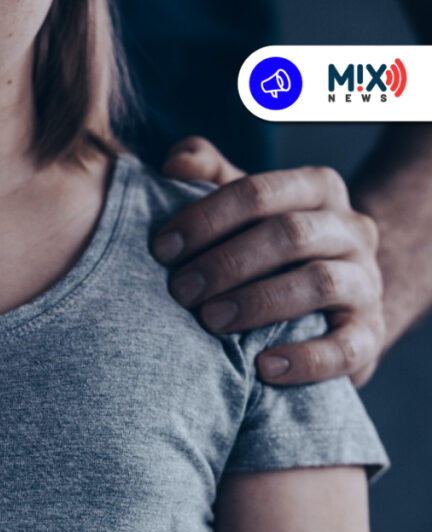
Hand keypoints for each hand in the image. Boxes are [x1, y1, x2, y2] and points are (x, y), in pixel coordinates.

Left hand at [153, 137, 384, 386]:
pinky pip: (347, 347)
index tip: (161, 248)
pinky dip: (306, 359)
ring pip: (319, 283)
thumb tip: (176, 162)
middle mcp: (350, 229)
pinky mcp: (369, 334)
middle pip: (289, 235)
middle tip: (180, 291)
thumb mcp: (241, 204)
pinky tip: (263, 368)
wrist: (330, 300)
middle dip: (226, 262)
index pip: (259, 192)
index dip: (206, 218)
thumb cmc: (266, 244)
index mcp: (316, 189)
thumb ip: (208, 174)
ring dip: (258, 302)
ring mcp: (366, 281)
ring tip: (210, 322)